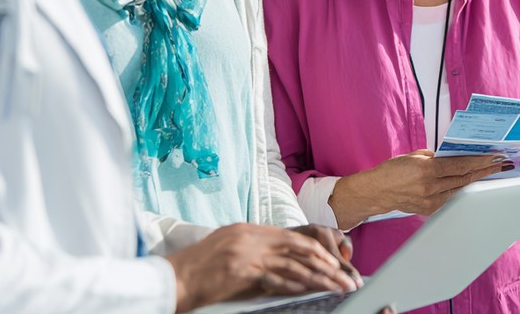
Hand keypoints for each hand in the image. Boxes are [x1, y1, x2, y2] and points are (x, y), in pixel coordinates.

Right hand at [167, 223, 356, 312]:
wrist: (174, 278)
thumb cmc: (199, 268)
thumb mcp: (228, 248)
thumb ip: (254, 249)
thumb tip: (281, 261)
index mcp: (248, 230)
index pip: (291, 237)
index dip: (315, 250)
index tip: (333, 262)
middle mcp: (250, 237)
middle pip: (299, 248)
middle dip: (326, 263)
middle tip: (345, 276)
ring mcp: (246, 253)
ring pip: (294, 264)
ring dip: (319, 278)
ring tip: (336, 287)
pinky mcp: (242, 271)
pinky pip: (276, 278)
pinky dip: (295, 285)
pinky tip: (309, 290)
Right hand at [330, 151, 508, 228]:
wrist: (376, 192)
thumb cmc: (392, 171)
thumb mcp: (414, 156)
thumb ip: (434, 157)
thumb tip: (452, 157)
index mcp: (427, 170)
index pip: (460, 165)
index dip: (479, 161)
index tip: (493, 157)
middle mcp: (431, 187)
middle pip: (465, 179)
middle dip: (484, 171)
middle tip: (501, 164)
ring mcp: (431, 201)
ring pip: (459, 189)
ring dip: (475, 180)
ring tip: (490, 172)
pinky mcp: (429, 209)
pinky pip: (450, 197)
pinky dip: (459, 189)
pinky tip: (469, 183)